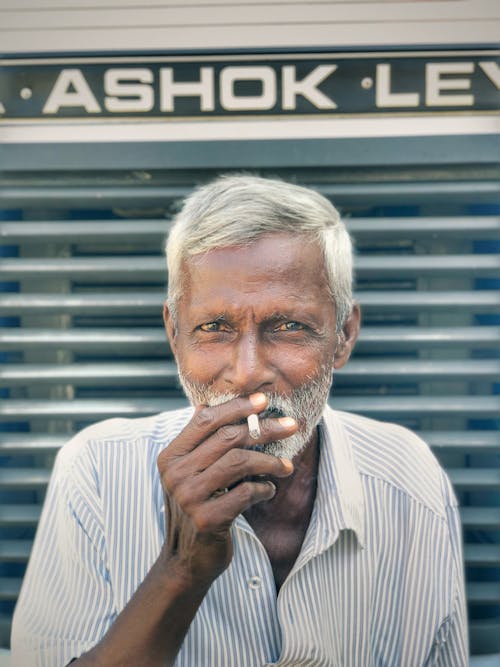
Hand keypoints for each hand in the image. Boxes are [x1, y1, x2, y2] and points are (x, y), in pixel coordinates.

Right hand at [157, 393, 295, 586]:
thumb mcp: (188, 473)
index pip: (205, 420)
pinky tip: (269, 490)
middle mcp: (176, 474)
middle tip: (291, 426)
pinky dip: (264, 488)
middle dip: (264, 429)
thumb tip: (207, 405)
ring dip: (270, 461)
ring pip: (239, 462)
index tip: (263, 401)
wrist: (186, 560)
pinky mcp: (207, 519)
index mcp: (171, 456)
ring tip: (286, 466)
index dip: (235, 407)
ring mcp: (189, 497)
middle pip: (227, 438)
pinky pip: (246, 493)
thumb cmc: (196, 508)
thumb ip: (198, 443)